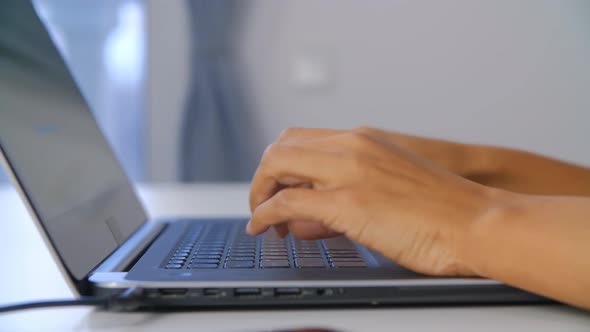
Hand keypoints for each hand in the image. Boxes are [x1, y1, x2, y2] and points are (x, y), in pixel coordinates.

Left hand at [246, 127, 502, 275]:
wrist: (479, 221)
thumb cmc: (442, 210)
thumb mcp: (389, 185)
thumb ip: (345, 192)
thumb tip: (305, 215)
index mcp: (364, 139)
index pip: (301, 138)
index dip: (281, 163)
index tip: (278, 186)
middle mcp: (352, 146)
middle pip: (282, 146)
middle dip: (264, 175)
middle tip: (264, 201)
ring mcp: (349, 171)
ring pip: (278, 165)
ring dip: (260, 192)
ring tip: (263, 219)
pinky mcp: (349, 203)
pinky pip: (287, 203)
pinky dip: (264, 215)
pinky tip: (264, 228)